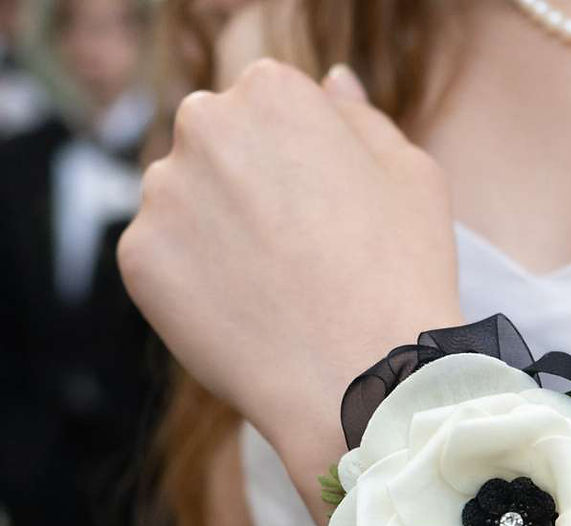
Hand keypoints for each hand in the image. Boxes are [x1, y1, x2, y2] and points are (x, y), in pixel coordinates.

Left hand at [119, 60, 460, 467]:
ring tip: (272, 292)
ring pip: (183, 204)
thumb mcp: (413, 178)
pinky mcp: (138, 258)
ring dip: (215, 235)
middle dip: (246, 189)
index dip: (298, 166)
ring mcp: (163, 193)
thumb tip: (332, 82)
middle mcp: (204, 124)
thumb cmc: (401, 277)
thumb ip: (364, 118)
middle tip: (296, 255)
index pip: (265, 108)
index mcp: (271, 91)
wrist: (362, 378)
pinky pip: (162, 262)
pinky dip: (193, 286)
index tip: (321, 214)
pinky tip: (243, 315)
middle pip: (215, 148)